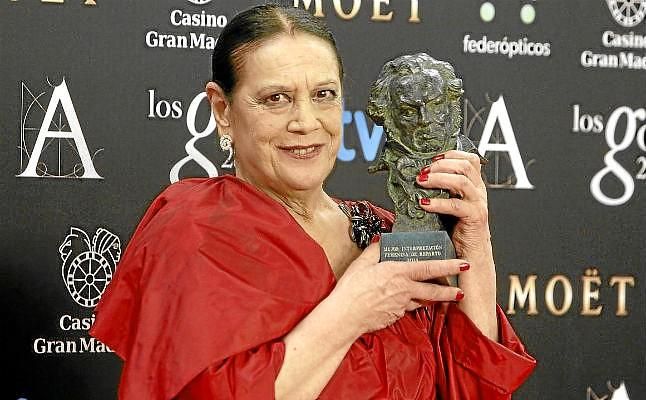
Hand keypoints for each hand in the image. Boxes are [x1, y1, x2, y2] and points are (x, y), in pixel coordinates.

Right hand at [331, 243, 468, 334]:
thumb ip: (374, 250)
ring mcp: (401, 306)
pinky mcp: (395, 316)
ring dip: (436, 299)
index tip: (462, 264)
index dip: (448, 265)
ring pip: (423, 301)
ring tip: (446, 298)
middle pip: (434, 290)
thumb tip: (381, 240)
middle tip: (462, 290)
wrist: (345, 317)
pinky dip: (414, 305)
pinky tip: (412, 303)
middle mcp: (404, 290)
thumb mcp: (361, 263)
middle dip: (450, 290)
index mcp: (398, 273)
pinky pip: (408, 309)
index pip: (429, 267)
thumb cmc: (351, 290)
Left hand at [416, 150, 490, 258]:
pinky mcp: (474, 217)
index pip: (469, 159)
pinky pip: (456, 205)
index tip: (432, 159)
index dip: (451, 155)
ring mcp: (478, 204)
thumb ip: (443, 190)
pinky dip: (438, 202)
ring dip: (438, 178)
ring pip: (461, 181)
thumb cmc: (458, 231)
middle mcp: (478, 192)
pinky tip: (425, 203)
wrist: (470, 255)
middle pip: (465, 166)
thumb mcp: (450, 205)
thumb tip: (420, 178)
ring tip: (421, 182)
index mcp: (474, 186)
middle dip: (441, 165)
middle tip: (423, 172)